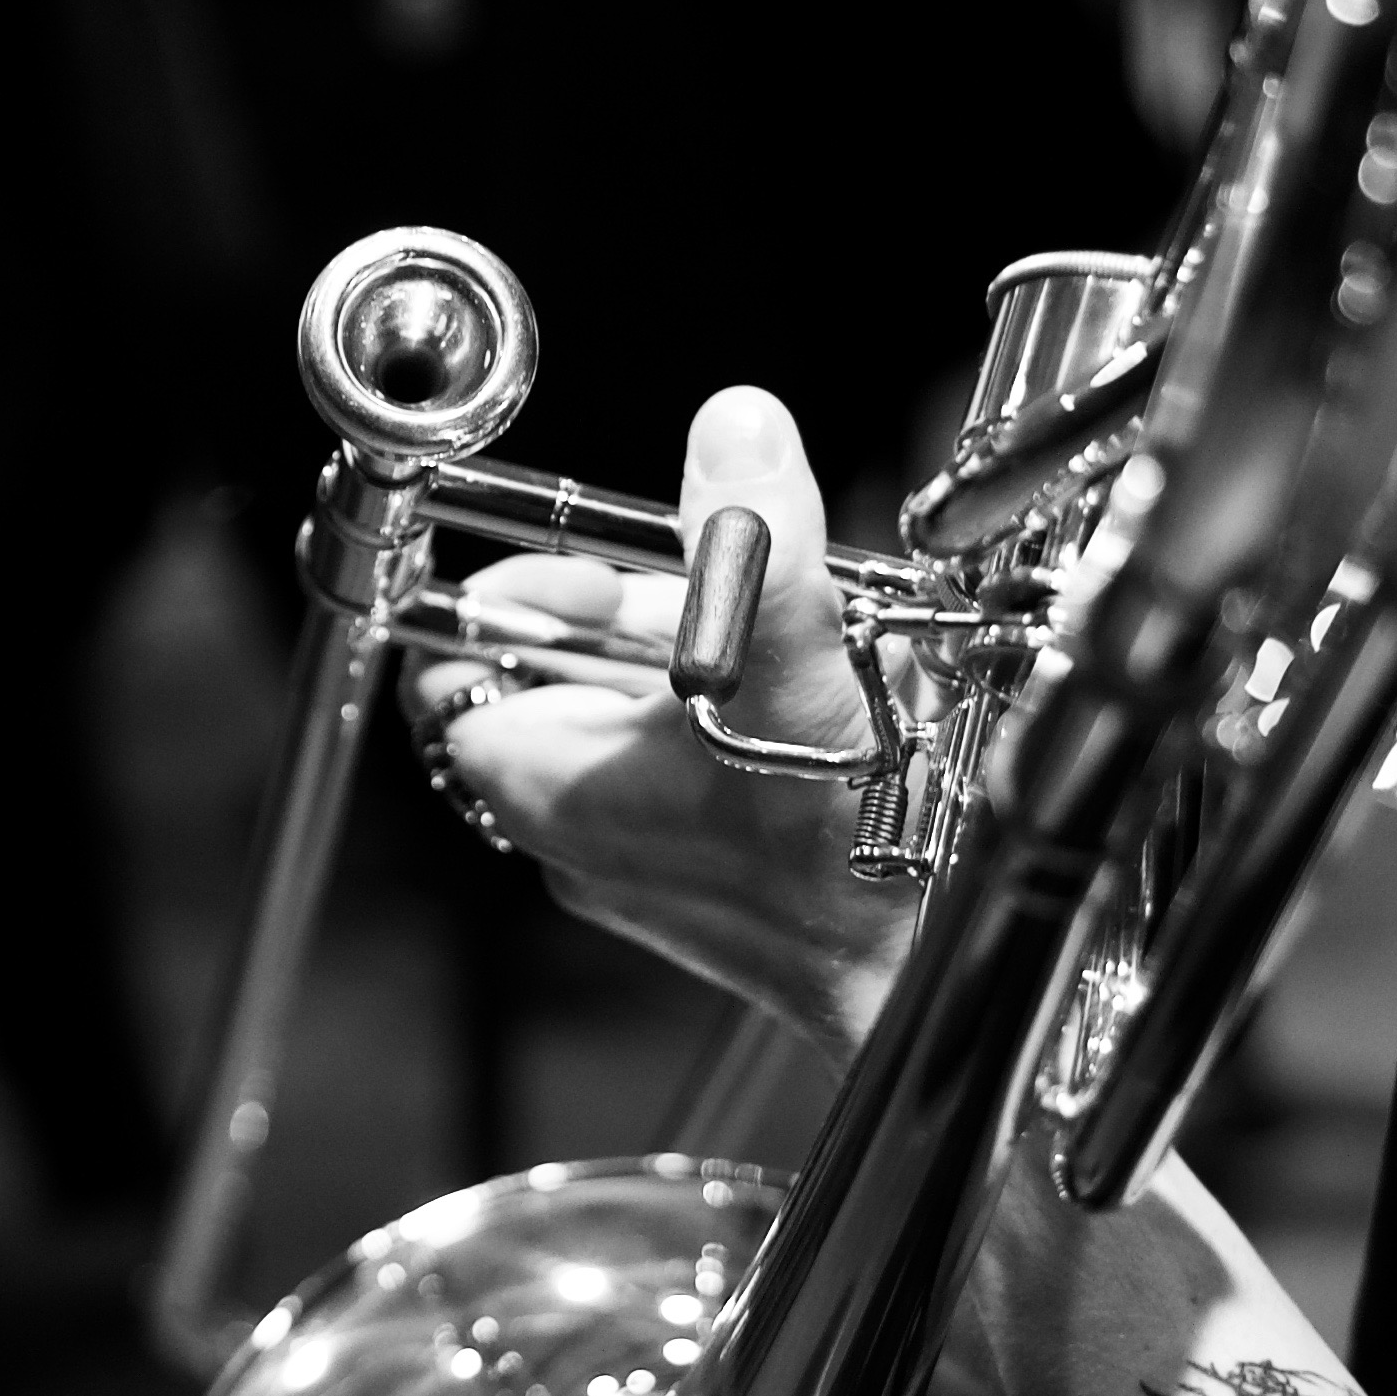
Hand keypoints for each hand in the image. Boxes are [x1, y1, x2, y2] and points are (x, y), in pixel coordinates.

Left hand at [402, 387, 911, 1073]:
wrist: (939, 963)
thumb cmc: (847, 864)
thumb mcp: (788, 671)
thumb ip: (755, 546)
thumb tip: (735, 433)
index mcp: (546, 785)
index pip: (457, 661)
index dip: (522, 590)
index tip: (599, 560)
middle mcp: (585, 832)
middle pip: (574, 672)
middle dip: (659, 612)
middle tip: (732, 596)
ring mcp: (657, 857)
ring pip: (657, 713)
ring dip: (724, 658)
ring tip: (804, 649)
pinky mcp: (729, 874)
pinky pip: (718, 760)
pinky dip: (765, 715)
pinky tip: (834, 705)